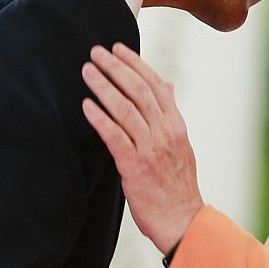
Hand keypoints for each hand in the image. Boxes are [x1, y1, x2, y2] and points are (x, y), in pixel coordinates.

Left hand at [81, 43, 203, 253]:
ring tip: (87, 71)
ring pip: (125, 109)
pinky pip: (115, 136)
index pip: (155, 84)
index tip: (118, 48)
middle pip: (139, 90)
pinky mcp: (134, 166)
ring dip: (104, 86)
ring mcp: (150, 148)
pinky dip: (100, 118)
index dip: (135, 63)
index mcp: (176, 123)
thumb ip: (170, 114)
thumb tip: (167, 85)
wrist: (182, 219)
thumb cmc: (177, 183)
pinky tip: (86, 105)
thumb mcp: (181, 144)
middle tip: (96, 52)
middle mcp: (165, 131)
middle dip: (116, 68)